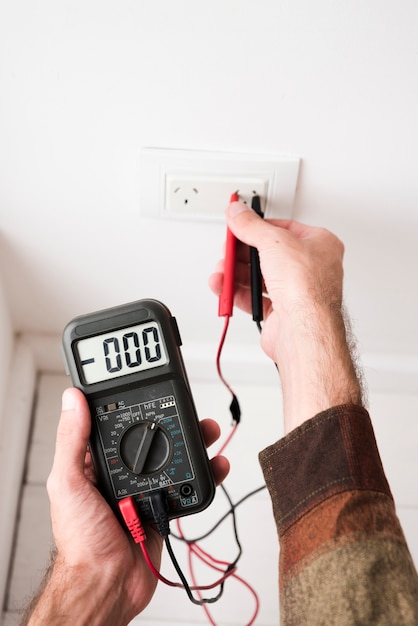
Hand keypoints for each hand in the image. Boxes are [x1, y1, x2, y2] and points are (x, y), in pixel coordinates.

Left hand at [27, 388, 228, 625]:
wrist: (108, 584)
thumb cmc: (81, 542)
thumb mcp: (68, 483)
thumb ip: (72, 441)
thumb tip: (70, 400)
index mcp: (96, 464)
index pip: (115, 425)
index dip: (132, 406)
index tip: (150, 390)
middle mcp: (122, 474)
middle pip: (151, 438)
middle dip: (173, 422)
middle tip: (188, 409)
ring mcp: (144, 489)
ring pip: (174, 458)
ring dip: (194, 444)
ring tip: (207, 432)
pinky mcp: (164, 506)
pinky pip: (188, 485)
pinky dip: (204, 475)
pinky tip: (215, 465)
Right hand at [209, 202, 362, 431]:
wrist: (304, 329)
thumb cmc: (307, 288)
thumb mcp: (275, 242)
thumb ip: (251, 226)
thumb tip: (238, 213)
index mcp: (319, 245)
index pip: (283, 229)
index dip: (258, 227)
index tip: (238, 224)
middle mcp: (310, 268)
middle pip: (267, 254)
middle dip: (241, 254)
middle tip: (226, 251)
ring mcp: (295, 292)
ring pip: (258, 277)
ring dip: (235, 274)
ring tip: (221, 272)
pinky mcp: (281, 312)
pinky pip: (254, 298)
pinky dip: (237, 293)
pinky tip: (224, 288)